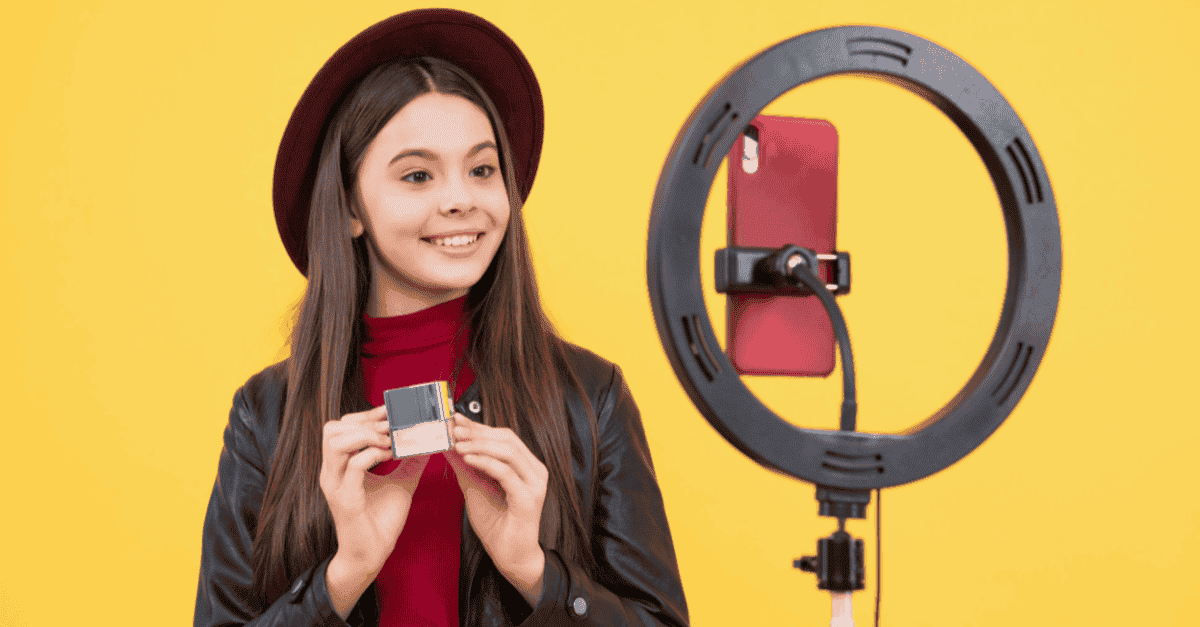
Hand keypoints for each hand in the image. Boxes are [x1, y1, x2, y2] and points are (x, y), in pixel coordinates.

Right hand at [319, 405, 428, 616]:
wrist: (371, 555)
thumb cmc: (381, 521)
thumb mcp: (401, 483)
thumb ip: (411, 461)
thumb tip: (428, 441)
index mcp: (341, 466)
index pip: (343, 427)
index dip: (366, 415)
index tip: (391, 410)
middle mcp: (332, 472)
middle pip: (332, 428)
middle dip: (364, 420)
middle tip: (391, 423)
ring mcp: (335, 484)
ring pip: (336, 441)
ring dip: (366, 434)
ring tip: (390, 439)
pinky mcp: (344, 499)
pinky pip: (353, 465)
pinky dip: (373, 454)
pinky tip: (391, 454)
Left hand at [445, 413, 547, 604]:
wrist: (511, 557)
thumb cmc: (497, 524)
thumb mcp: (476, 488)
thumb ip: (466, 466)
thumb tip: (449, 444)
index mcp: (526, 465)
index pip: (503, 436)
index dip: (478, 426)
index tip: (454, 419)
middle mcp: (535, 470)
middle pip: (507, 438)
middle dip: (477, 431)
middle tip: (452, 428)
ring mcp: (535, 483)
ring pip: (508, 451)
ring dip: (479, 444)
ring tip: (456, 442)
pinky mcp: (528, 498)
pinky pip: (505, 472)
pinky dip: (484, 462)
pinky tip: (466, 458)